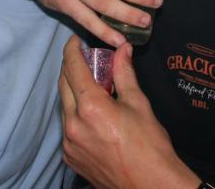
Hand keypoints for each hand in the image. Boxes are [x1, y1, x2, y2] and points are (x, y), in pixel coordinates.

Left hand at [59, 35, 200, 188]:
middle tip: (86, 60)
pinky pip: (68, 127)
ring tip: (92, 87)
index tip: (75, 40)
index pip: (73, 68)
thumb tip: (122, 49)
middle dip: (72, 68)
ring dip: (73, 91)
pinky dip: (76, 114)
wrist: (151, 186)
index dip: (72, 50)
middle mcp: (74, 124)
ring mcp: (70, 143)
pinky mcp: (71, 157)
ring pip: (64, 106)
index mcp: (90, 107)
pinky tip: (93, 114)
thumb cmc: (150, 146)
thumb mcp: (138, 103)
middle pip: (63, 84)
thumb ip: (124, 73)